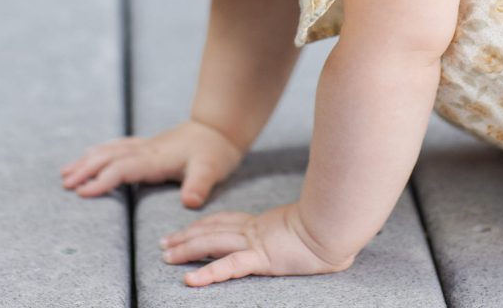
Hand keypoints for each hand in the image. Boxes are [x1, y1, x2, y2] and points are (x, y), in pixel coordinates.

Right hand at [60, 121, 243, 207]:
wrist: (221, 127)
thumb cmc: (215, 151)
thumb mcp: (211, 170)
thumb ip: (199, 185)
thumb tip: (190, 202)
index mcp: (156, 158)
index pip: (123, 169)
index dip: (102, 180)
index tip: (82, 192)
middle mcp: (147, 149)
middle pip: (109, 157)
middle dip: (86, 169)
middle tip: (64, 183)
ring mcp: (147, 145)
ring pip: (111, 150)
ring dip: (88, 159)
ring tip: (66, 171)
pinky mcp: (150, 144)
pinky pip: (118, 146)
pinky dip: (101, 151)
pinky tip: (92, 154)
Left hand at [160, 202, 354, 285]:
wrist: (338, 224)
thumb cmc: (332, 227)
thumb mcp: (310, 230)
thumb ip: (302, 235)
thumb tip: (307, 240)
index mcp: (264, 224)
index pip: (225, 222)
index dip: (203, 225)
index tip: (185, 229)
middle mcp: (255, 230)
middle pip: (212, 229)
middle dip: (186, 236)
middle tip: (164, 243)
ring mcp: (257, 242)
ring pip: (213, 243)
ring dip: (186, 250)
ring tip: (166, 257)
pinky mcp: (262, 257)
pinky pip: (229, 266)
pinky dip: (207, 273)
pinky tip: (190, 281)